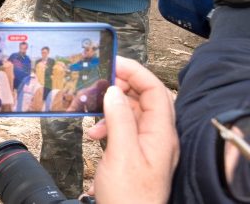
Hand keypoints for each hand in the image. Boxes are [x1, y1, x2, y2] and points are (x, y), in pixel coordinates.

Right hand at [85, 57, 177, 203]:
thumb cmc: (130, 196)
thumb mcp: (121, 154)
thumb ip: (119, 119)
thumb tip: (114, 91)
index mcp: (161, 134)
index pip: (156, 90)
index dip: (136, 72)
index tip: (113, 62)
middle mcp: (159, 138)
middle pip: (146, 98)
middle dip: (122, 86)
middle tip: (99, 81)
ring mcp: (149, 146)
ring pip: (134, 112)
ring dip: (112, 106)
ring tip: (92, 110)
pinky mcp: (137, 155)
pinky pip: (126, 128)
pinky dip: (109, 123)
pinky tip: (95, 132)